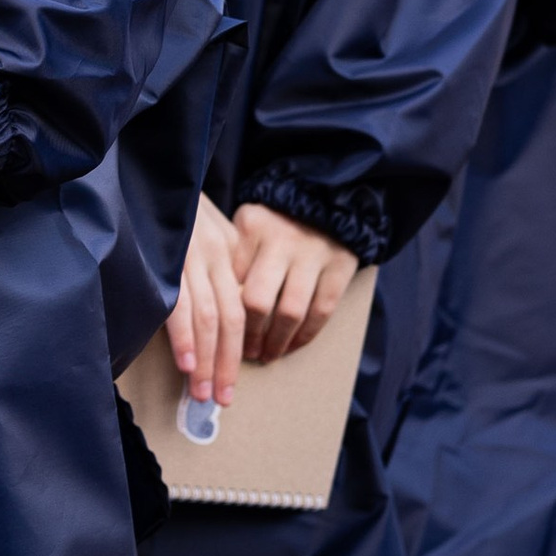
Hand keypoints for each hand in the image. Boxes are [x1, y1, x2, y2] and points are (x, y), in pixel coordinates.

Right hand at [167, 193, 246, 406]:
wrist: (155, 169)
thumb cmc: (175, 210)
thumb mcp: (208, 236)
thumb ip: (218, 270)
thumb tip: (221, 319)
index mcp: (225, 256)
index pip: (240, 313)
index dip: (236, 352)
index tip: (230, 385)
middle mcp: (212, 258)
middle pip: (229, 321)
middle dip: (225, 365)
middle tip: (220, 399)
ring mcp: (188, 258)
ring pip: (207, 318)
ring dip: (205, 360)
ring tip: (202, 392)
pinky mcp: (163, 258)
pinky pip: (177, 304)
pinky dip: (183, 336)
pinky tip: (187, 362)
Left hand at [230, 202, 359, 363]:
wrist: (328, 200)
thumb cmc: (275, 224)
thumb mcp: (247, 227)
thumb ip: (233, 257)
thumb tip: (215, 307)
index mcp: (253, 228)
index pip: (230, 279)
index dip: (222, 312)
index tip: (217, 333)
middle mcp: (282, 240)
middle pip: (257, 301)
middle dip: (248, 335)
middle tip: (243, 354)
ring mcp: (313, 254)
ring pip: (290, 312)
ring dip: (277, 342)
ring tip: (267, 355)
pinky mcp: (340, 266)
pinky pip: (321, 311)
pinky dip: (306, 335)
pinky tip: (292, 346)